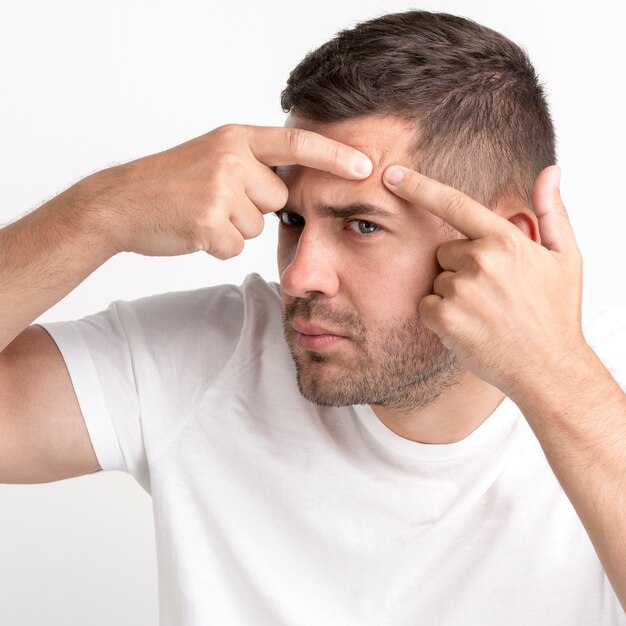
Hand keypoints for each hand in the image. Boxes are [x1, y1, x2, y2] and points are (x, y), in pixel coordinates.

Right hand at [80, 124, 372, 258]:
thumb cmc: (170, 182)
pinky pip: (235, 246)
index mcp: (236, 138)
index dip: (333, 157)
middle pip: (278, 200)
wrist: (121, 202)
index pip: (295, 145)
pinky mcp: (209, 222)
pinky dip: (218, 246)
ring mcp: (220, 189)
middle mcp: (232, 158)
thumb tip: (289, 189)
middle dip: (255, 208)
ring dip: (234, 229)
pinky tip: (193, 230)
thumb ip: (252, 164)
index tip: (367, 166)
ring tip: (201, 213)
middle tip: (216, 200)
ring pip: (257, 226)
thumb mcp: (213, 155)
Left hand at [382, 164, 584, 395]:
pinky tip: (469, 326)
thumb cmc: (556, 314)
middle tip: (492, 293)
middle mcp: (481, 260)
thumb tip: (551, 171)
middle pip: (445, 251)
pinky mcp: (445, 317)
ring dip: (452, 293)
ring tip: (485, 312)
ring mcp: (461, 289)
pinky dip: (440, 316)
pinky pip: (426, 305)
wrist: (548, 369)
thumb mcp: (565, 258)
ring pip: (437, 279)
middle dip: (461, 266)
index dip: (418, 186)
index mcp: (506, 240)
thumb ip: (552, 212)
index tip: (391, 174)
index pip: (454, 202)